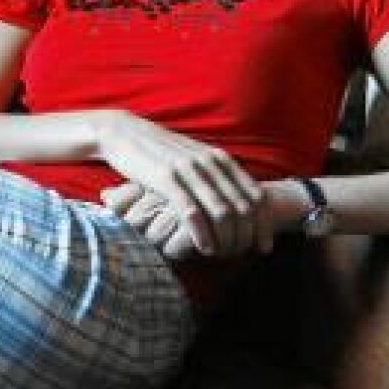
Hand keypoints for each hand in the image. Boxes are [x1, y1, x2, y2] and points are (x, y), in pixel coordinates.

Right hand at [94, 111, 270, 256]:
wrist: (123, 132)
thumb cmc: (159, 152)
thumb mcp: (195, 158)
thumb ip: (216, 175)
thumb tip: (236, 203)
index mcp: (221, 159)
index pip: (257, 196)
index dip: (265, 225)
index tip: (263, 247)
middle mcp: (211, 163)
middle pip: (244, 207)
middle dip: (248, 237)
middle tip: (242, 256)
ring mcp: (189, 170)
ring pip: (222, 211)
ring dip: (227, 239)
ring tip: (224, 256)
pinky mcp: (166, 178)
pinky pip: (191, 211)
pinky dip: (202, 234)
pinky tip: (205, 249)